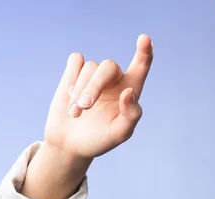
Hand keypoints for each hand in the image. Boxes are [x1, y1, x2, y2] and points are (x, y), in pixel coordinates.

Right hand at [43, 34, 152, 159]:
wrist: (70, 144)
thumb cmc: (99, 140)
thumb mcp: (119, 134)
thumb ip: (130, 115)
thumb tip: (129, 91)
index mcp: (130, 91)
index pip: (141, 67)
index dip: (144, 52)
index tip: (145, 39)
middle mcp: (114, 80)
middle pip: (108, 66)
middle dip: (95, 86)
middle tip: (85, 107)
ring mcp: (94, 75)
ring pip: (90, 67)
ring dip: (80, 91)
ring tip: (76, 113)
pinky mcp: (75, 72)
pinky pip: (76, 60)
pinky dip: (71, 77)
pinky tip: (70, 95)